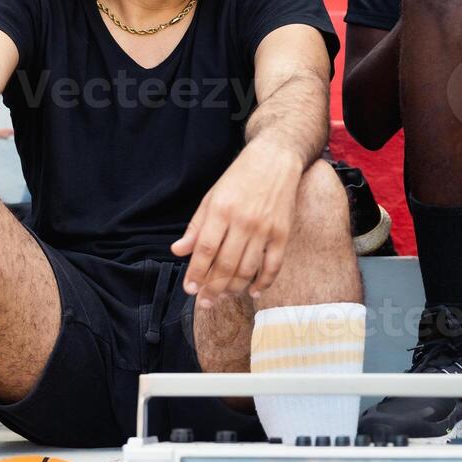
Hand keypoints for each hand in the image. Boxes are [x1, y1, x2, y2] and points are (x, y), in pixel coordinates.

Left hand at [170, 141, 302, 306]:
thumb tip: (179, 251)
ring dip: (234, 288)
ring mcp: (265, 228)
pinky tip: (253, 291)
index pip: (206, 250)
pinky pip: (273, 265)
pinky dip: (263, 282)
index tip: (190, 289)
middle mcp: (243, 221)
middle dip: (213, 288)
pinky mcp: (283, 233)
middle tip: (205, 302)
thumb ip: (196, 226)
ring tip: (224, 296)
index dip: (196, 273)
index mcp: (221, 210)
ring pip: (248, 269)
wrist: (275, 159)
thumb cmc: (240, 177)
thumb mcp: (212, 197)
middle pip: (226, 264)